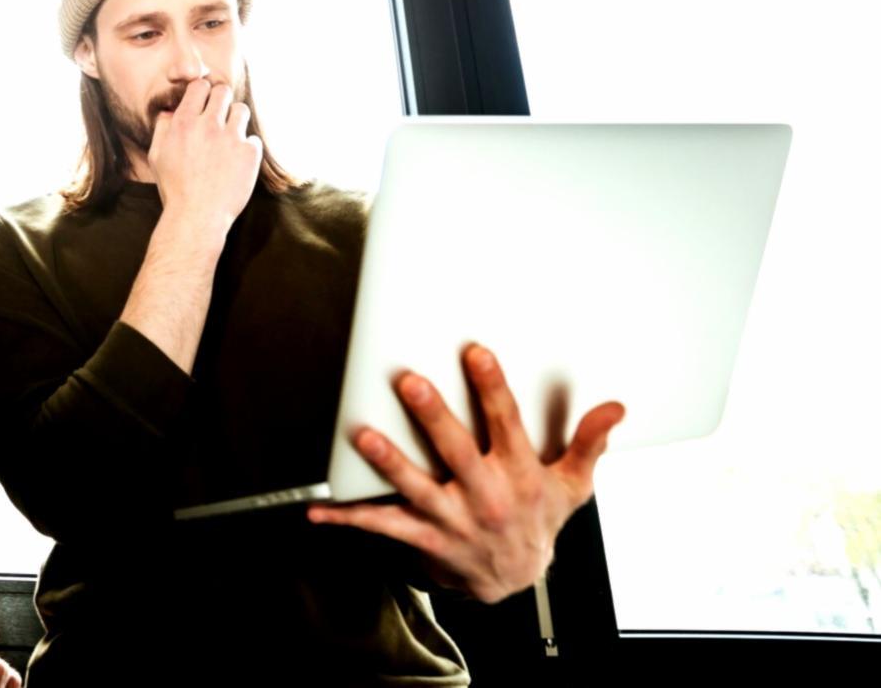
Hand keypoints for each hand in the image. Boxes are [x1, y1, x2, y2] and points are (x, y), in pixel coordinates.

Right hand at [147, 78, 262, 230]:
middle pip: (223, 92)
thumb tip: (170, 111)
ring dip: (235, 120)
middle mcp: (208, 126)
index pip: (199, 86)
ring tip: (229, 138)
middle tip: (219, 117)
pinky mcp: (250, 154)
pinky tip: (237, 162)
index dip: (203, 92)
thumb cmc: (174, 188)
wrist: (196, 217)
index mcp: (184, 123)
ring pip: (241, 110)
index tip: (204, 102)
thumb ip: (162, 129)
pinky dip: (247, 148)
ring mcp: (231, 138)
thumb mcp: (157, 157)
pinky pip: (253, 138)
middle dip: (221, 100)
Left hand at [308, 344, 624, 603]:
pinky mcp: (424, 538)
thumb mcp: (572, 485)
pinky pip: (383, 526)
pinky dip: (349, 518)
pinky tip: (320, 510)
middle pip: (457, 450)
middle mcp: (484, 495)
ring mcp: (451, 518)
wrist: (515, 581)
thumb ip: (589, 443)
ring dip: (389, 461)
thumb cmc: (539, 521)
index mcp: (518, 473)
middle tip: (410, 383)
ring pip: (416, 487)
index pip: (507, 423)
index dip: (491, 387)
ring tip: (364, 436)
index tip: (476, 353)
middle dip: (433, 417)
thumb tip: (614, 407)